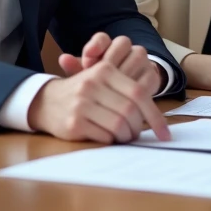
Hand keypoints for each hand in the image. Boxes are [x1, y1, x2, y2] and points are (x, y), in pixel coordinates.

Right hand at [27, 59, 171, 142]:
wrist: (45, 102)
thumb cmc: (83, 94)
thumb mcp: (103, 81)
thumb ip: (128, 89)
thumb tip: (157, 115)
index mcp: (104, 70)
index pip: (139, 92)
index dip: (155, 115)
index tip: (164, 132)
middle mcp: (92, 84)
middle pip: (130, 110)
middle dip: (139, 127)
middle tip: (138, 134)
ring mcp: (82, 103)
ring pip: (119, 125)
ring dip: (126, 136)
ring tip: (124, 137)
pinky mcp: (74, 123)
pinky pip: (104, 136)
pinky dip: (111, 141)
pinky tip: (108, 138)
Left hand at [58, 33, 161, 94]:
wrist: (126, 98)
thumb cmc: (101, 87)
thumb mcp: (87, 80)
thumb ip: (76, 70)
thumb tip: (63, 58)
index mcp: (107, 47)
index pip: (102, 38)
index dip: (95, 45)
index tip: (87, 59)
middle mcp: (128, 48)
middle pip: (122, 43)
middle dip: (109, 60)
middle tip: (99, 79)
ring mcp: (143, 60)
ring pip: (136, 57)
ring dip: (125, 73)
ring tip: (113, 91)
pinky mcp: (153, 75)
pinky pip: (147, 78)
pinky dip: (135, 90)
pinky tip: (125, 102)